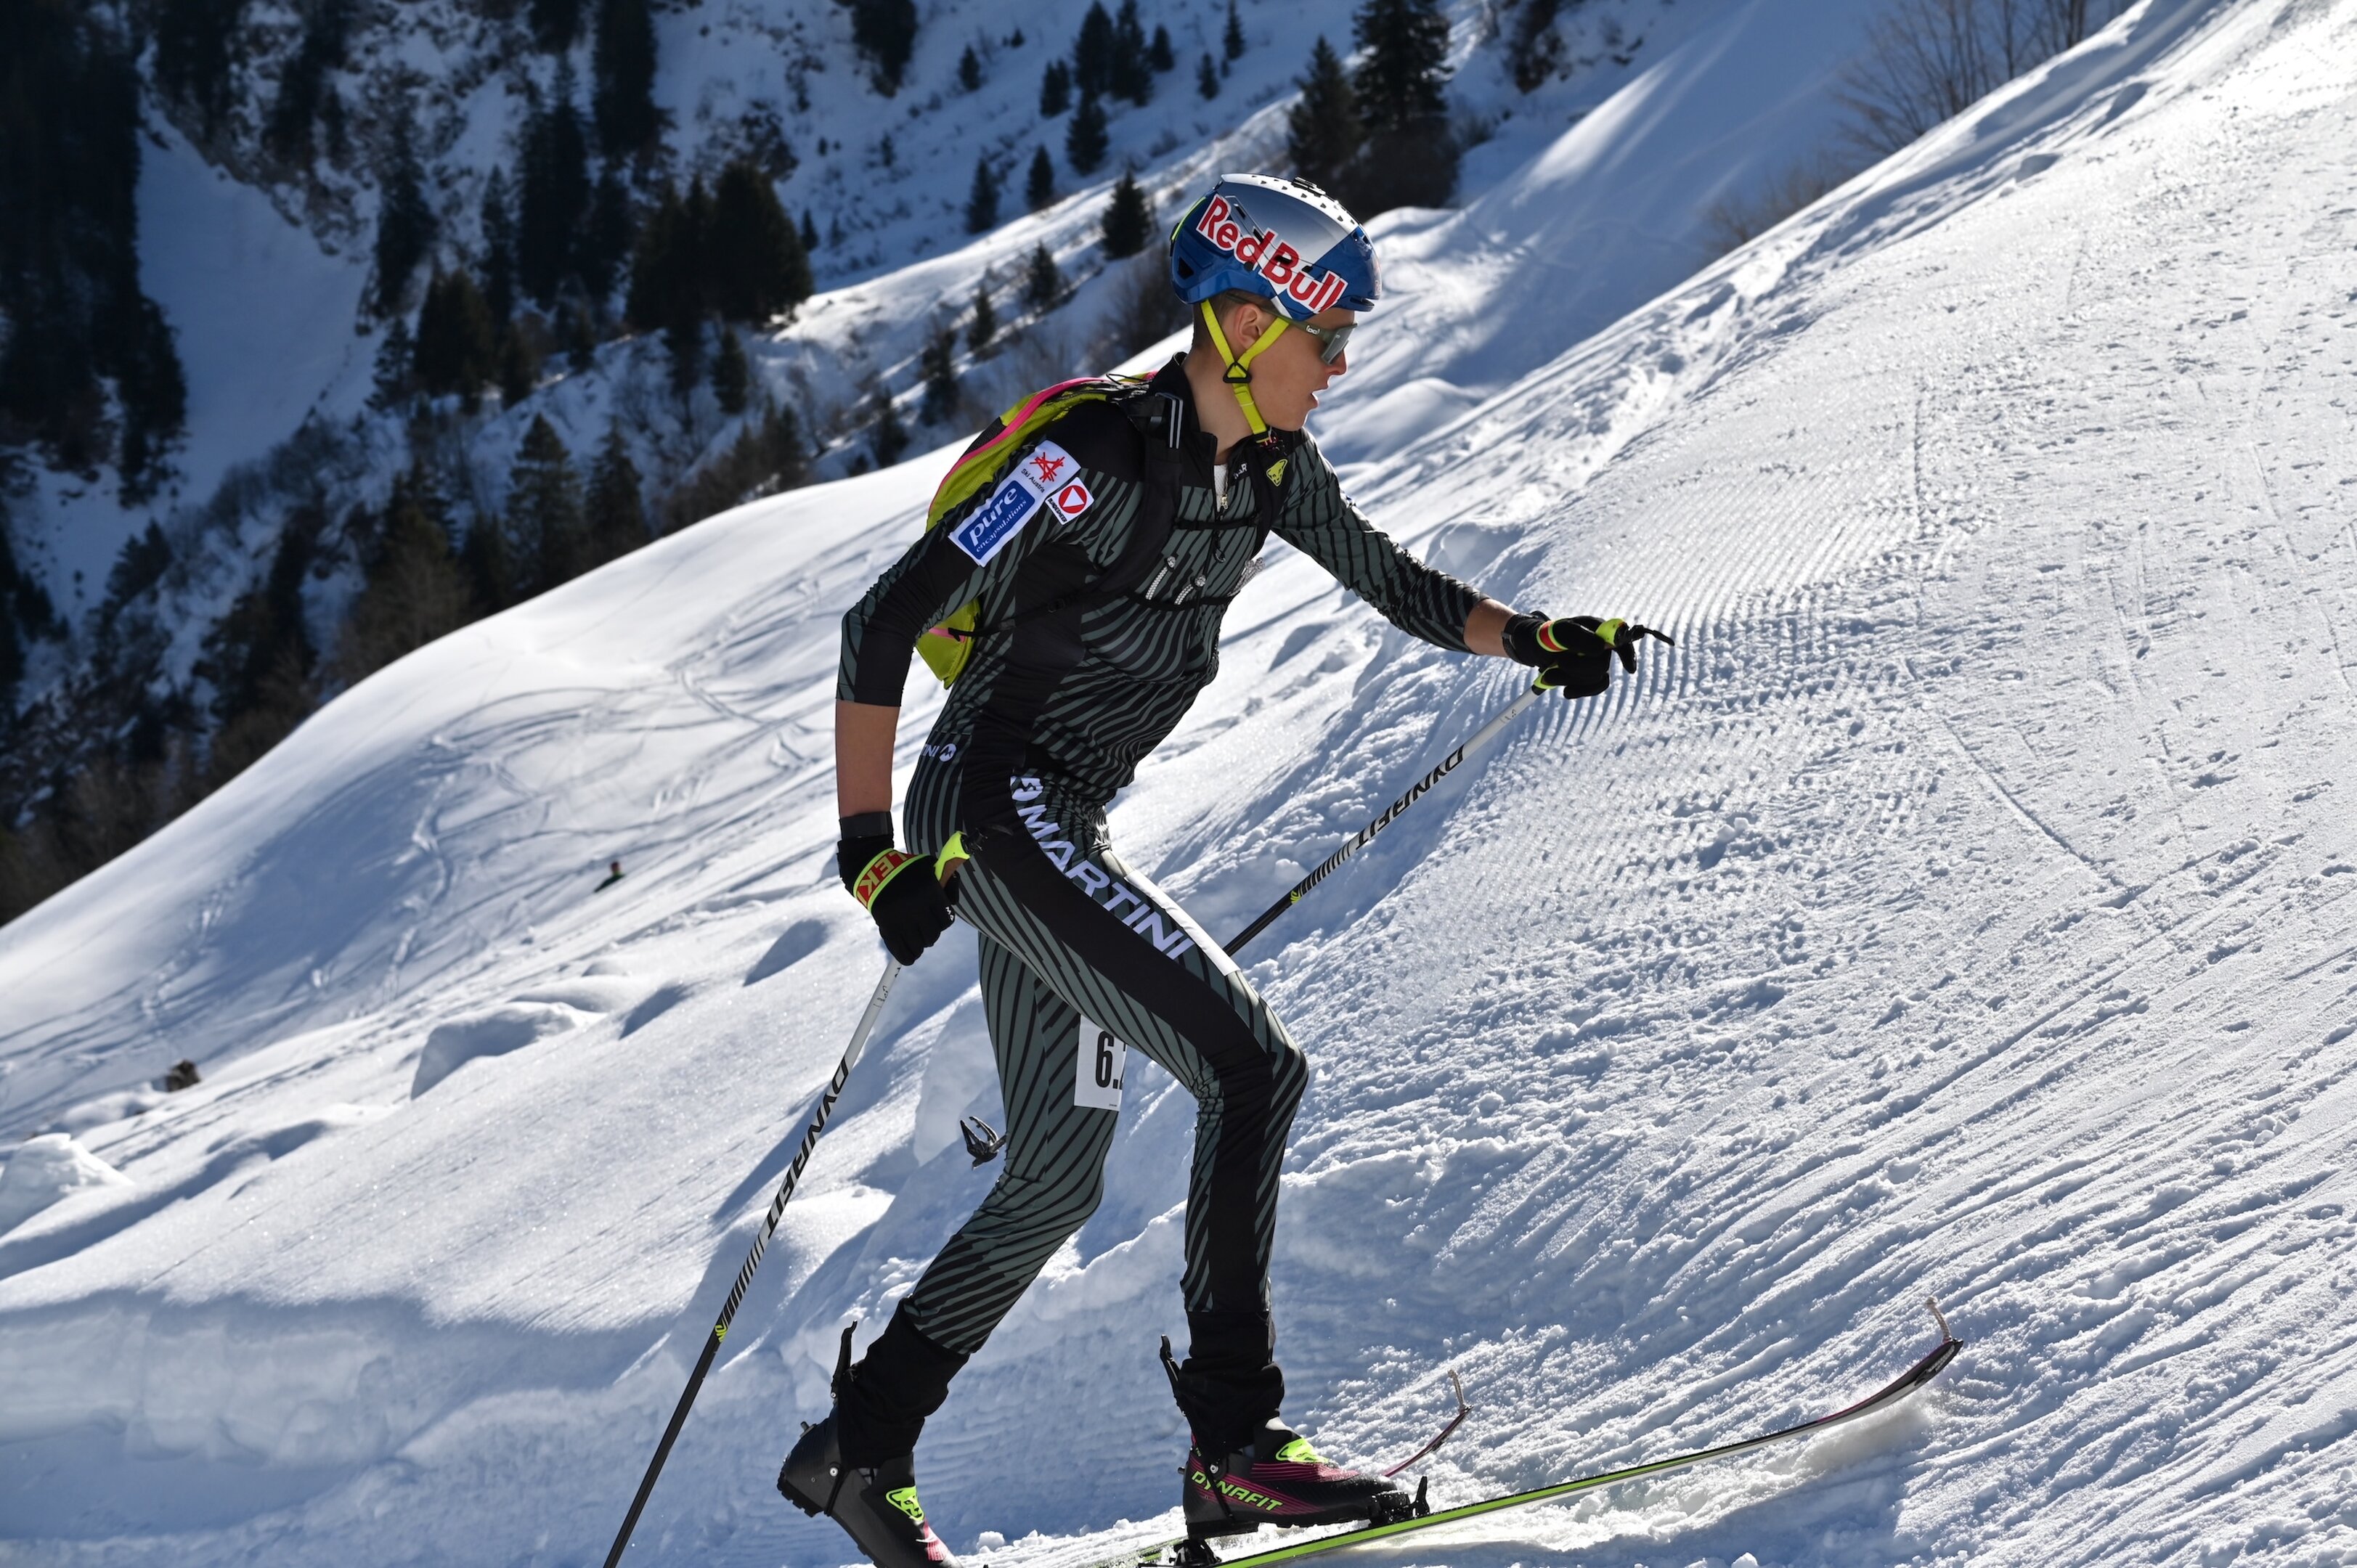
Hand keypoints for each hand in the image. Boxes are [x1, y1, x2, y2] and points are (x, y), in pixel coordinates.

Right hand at [840, 823, 955, 963]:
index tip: (938, 919)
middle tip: (927, 929)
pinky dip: (908, 956)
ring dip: (921, 945)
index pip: (947, 920)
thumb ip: (946, 883)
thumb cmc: (907, 870)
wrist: (874, 870)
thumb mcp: (930, 867)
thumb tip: (952, 903)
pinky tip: (911, 955)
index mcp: (930, 891)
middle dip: (932, 933)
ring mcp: (900, 919)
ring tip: (918, 941)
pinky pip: (902, 951)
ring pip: (919, 945)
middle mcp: (916, 907)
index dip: (944, 921)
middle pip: (933, 934)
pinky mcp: (886, 927)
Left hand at [1501, 614, 1673, 697]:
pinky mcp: (1591, 675)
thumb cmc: (1547, 636)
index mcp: (1598, 628)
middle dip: (1576, 668)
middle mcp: (1601, 644)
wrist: (1535, 649)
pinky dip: (1579, 691)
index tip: (1629, 669)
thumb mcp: (1558, 633)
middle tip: (1557, 663)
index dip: (1627, 653)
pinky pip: (1595, 687)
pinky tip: (1566, 692)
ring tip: (1549, 675)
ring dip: (1570, 679)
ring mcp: (1598, 660)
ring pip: (1596, 678)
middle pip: (1601, 664)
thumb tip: (1601, 649)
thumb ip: (1579, 637)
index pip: (1621, 638)